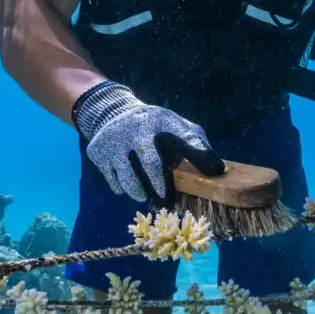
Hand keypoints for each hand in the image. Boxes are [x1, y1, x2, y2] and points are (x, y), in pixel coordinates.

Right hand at [74, 81, 224, 203]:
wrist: (111, 112)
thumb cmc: (153, 127)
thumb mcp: (174, 125)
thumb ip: (195, 142)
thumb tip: (217, 169)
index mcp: (160, 120)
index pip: (186, 137)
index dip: (200, 153)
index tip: (214, 170)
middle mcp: (135, 128)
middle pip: (151, 163)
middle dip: (160, 185)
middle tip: (165, 201)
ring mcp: (114, 141)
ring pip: (128, 178)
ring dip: (139, 192)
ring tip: (143, 195)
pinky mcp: (97, 152)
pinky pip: (113, 181)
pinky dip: (121, 187)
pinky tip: (126, 181)